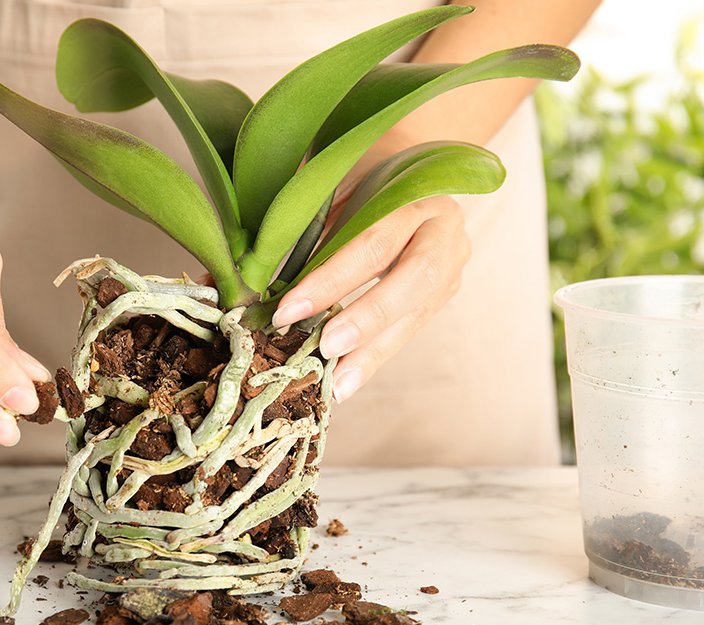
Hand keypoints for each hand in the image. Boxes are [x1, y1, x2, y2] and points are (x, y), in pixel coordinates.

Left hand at [272, 194, 470, 402]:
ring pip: (417, 313)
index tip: (288, 311)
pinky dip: (376, 355)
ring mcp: (451, 262)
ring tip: (338, 384)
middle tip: (326, 349)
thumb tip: (252, 286)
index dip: (331, 280)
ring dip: (373, 352)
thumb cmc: (358, 175)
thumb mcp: (332, 188)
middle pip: (413, 279)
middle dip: (366, 319)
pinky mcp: (444, 291)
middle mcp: (442, 228)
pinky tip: (348, 380)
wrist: (405, 163)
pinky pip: (410, 327)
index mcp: (414, 192)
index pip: (373, 242)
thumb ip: (305, 230)